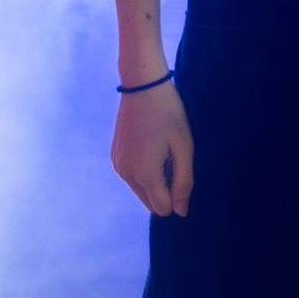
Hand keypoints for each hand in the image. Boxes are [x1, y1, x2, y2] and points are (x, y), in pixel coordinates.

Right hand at [111, 79, 194, 215]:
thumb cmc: (169, 113)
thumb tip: (180, 212)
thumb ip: (183, 183)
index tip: (180, 168)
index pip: (164, 208)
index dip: (177, 194)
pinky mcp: (114, 156)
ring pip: (141, 190)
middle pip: (151, 203)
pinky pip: (132, 177)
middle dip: (165, 190)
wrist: (142, 84)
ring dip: (154, 180)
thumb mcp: (184, 148)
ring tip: (162, 150)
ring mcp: (117, 165)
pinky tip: (150, 145)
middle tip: (173, 159)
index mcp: (145, 174)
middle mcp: (126, 175)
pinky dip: (143, 170)